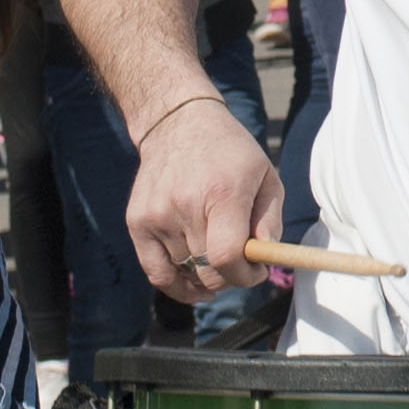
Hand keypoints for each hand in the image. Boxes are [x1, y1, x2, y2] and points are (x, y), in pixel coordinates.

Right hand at [124, 92, 279, 304]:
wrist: (178, 123)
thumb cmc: (229, 152)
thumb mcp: (265, 175)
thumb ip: (271, 220)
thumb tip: (264, 257)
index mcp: (222, 192)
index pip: (227, 256)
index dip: (246, 276)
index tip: (256, 271)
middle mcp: (185, 204)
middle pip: (208, 271)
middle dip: (232, 277)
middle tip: (241, 264)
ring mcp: (156, 214)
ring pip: (186, 273)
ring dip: (206, 275)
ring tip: (217, 256)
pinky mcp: (137, 221)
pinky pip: (156, 273)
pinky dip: (177, 285)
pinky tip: (194, 284)